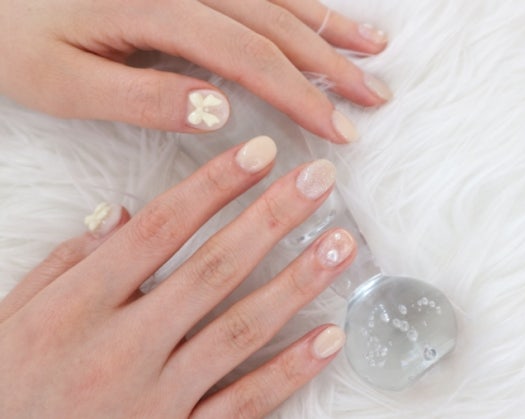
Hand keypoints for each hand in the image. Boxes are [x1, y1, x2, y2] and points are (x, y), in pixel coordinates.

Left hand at [0, 0, 392, 141]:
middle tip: (378, 96)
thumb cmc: (13, 33)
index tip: (340, 129)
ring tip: (375, 46)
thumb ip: (144, 96)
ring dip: (328, 21)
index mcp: (157, 6)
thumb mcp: (62, 80)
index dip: (301, 95)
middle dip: (333, 62)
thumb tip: (222, 110)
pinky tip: (321, 9)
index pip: (249, 56)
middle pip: (277, 20)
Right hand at [0, 136, 355, 417]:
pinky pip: (245, 403)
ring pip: (241, 330)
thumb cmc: (7, 389)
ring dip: (298, 283)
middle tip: (319, 179)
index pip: (163, 229)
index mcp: (80, 307)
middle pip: (215, 268)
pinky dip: (292, 370)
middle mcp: (123, 347)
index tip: (260, 150)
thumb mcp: (12, 319)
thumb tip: (126, 214)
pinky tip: (331, 335)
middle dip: (273, 218)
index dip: (216, 184)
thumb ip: (67, 263)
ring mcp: (157, 397)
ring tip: (340, 244)